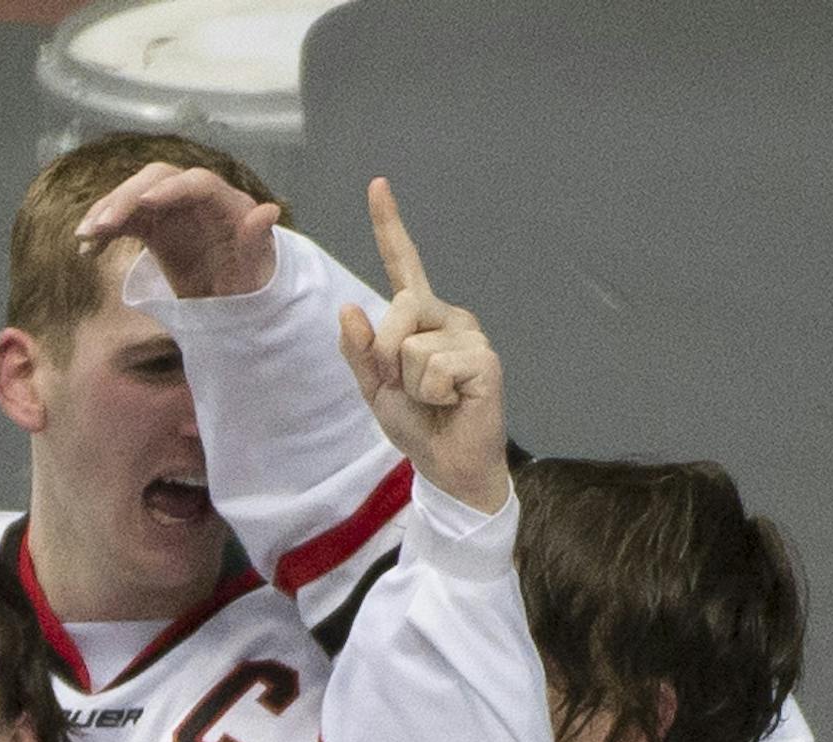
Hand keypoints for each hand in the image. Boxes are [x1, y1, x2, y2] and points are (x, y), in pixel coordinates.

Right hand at [74, 160, 279, 299]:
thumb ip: (257, 240)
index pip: (196, 183)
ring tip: (84, 237)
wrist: (234, 292)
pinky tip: (87, 250)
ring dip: (107, 211)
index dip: (171, 189)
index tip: (146, 203)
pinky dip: (105, 231)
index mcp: (223, 202)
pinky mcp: (153, 225)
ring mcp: (171, 208)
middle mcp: (194, 197)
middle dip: (127, 198)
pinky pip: (125, 220)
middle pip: (157, 179)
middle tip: (102, 225)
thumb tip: (268, 212)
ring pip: (135, 195)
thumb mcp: (256, 269)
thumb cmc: (250, 279)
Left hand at [337, 179, 507, 514]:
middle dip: (387, 355)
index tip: (378, 185)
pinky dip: (432, 394)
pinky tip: (452, 402)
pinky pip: (435, 367)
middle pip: (398, 309)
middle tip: (408, 390)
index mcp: (421, 317)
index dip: (390, 226)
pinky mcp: (484, 359)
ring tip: (434, 399)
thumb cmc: (416, 424)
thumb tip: (348, 309)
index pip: (404, 265)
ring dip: (410, 384)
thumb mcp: (374, 389)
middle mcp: (449, 316)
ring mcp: (470, 335)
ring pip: (413, 346)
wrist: (447, 464)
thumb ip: (359, 352)